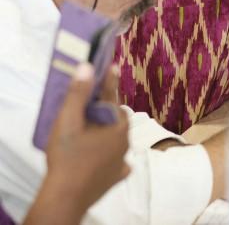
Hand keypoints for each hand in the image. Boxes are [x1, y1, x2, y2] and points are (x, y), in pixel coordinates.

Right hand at [28, 64, 129, 223]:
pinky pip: (117, 162)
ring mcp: (123, 160)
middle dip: (106, 112)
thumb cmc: (67, 157)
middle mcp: (126, 141)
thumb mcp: (68, 121)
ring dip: (107, 134)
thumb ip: (78, 94)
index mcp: (118, 125)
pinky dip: (110, 158)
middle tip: (92, 108)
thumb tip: (87, 67)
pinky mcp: (116, 177)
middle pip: (116, 119)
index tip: (110, 67)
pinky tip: (101, 158)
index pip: (112, 98)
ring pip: (117, 140)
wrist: (66, 197)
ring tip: (91, 132)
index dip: (108, 83)